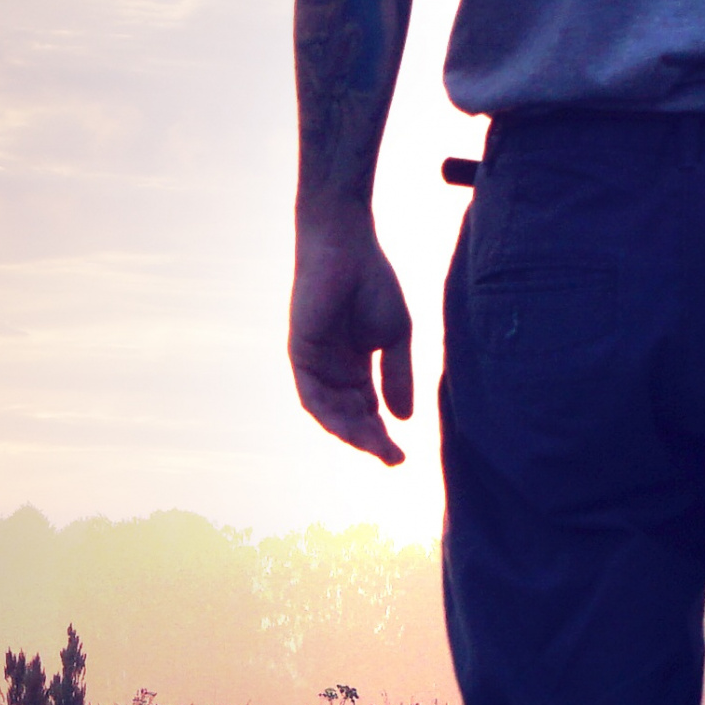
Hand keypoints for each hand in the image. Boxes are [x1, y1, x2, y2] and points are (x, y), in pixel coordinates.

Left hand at [288, 211, 412, 465]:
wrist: (346, 246)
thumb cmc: (372, 282)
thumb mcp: (394, 337)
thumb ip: (396, 376)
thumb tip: (404, 419)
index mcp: (355, 365)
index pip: (367, 409)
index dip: (382, 434)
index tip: (402, 455)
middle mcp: (332, 369)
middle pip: (349, 416)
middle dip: (370, 440)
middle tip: (393, 458)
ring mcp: (314, 363)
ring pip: (330, 412)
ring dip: (352, 433)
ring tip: (377, 447)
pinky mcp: (300, 354)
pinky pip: (311, 396)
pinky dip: (330, 414)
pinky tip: (352, 428)